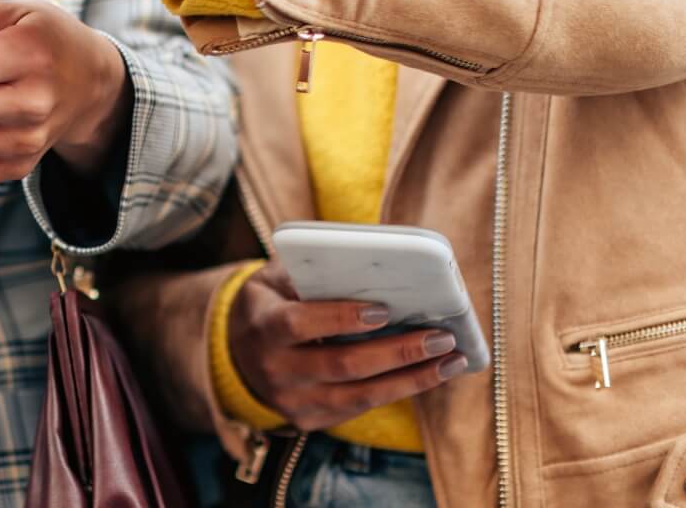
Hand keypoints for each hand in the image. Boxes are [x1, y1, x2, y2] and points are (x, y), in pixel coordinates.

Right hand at [228, 263, 473, 430]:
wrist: (235, 355)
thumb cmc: (269, 305)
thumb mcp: (273, 280)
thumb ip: (310, 272)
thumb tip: (370, 265)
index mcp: (263, 326)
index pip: (300, 323)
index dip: (341, 318)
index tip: (384, 310)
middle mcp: (275, 369)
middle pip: (342, 365)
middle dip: (397, 352)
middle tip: (440, 337)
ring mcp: (291, 400)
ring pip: (359, 396)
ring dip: (411, 380)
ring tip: (450, 361)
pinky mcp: (309, 420)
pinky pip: (359, 409)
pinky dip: (397, 392)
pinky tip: (427, 376)